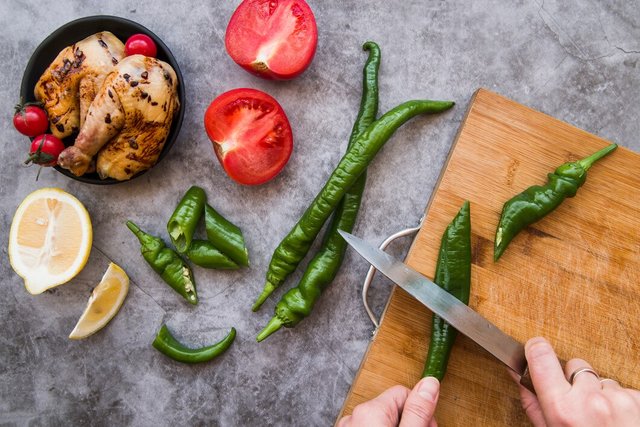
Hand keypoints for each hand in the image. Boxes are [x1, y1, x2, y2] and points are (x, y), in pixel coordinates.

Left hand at [338, 377, 439, 426]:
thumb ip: (418, 411)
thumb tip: (430, 383)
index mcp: (370, 410)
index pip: (402, 392)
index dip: (420, 409)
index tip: (428, 425)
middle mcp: (354, 416)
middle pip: (392, 407)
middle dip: (409, 420)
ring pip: (380, 421)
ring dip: (396, 426)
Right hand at [514, 337, 639, 425]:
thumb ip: (534, 404)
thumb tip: (517, 375)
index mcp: (562, 409)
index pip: (541, 356)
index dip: (536, 350)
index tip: (535, 350)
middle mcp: (590, 400)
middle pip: (575, 366)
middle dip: (574, 380)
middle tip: (578, 406)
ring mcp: (618, 399)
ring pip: (602, 379)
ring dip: (600, 394)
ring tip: (602, 420)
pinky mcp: (639, 400)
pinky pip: (623, 390)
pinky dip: (620, 402)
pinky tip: (618, 421)